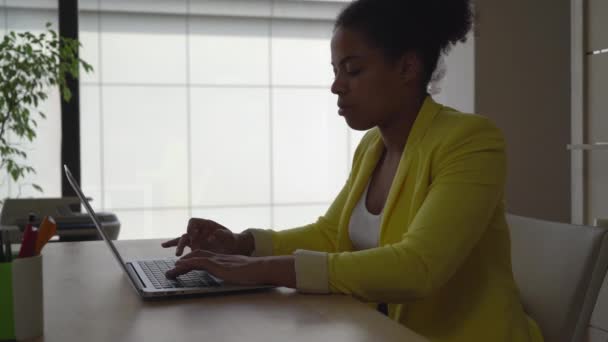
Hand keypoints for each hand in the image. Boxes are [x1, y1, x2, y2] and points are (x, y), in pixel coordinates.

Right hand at [161, 218, 252, 255]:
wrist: (233, 248)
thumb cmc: (232, 240)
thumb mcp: (230, 237)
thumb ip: (222, 235)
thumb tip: (213, 236)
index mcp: (205, 224)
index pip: (193, 222)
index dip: (191, 228)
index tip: (192, 237)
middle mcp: (198, 230)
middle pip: (186, 233)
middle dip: (182, 242)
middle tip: (180, 252)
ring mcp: (195, 238)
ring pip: (182, 240)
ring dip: (177, 246)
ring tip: (177, 254)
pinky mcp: (194, 246)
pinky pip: (183, 245)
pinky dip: (173, 245)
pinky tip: (163, 245)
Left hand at [165, 250, 295, 287]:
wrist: (261, 268)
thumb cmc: (254, 272)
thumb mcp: (239, 272)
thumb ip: (232, 272)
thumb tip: (229, 277)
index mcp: (222, 259)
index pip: (203, 258)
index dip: (191, 261)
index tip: (182, 267)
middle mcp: (218, 257)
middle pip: (196, 256)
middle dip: (183, 263)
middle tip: (171, 271)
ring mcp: (218, 260)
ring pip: (195, 258)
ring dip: (181, 264)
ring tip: (171, 271)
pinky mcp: (218, 264)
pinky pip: (200, 261)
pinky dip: (189, 263)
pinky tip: (181, 265)